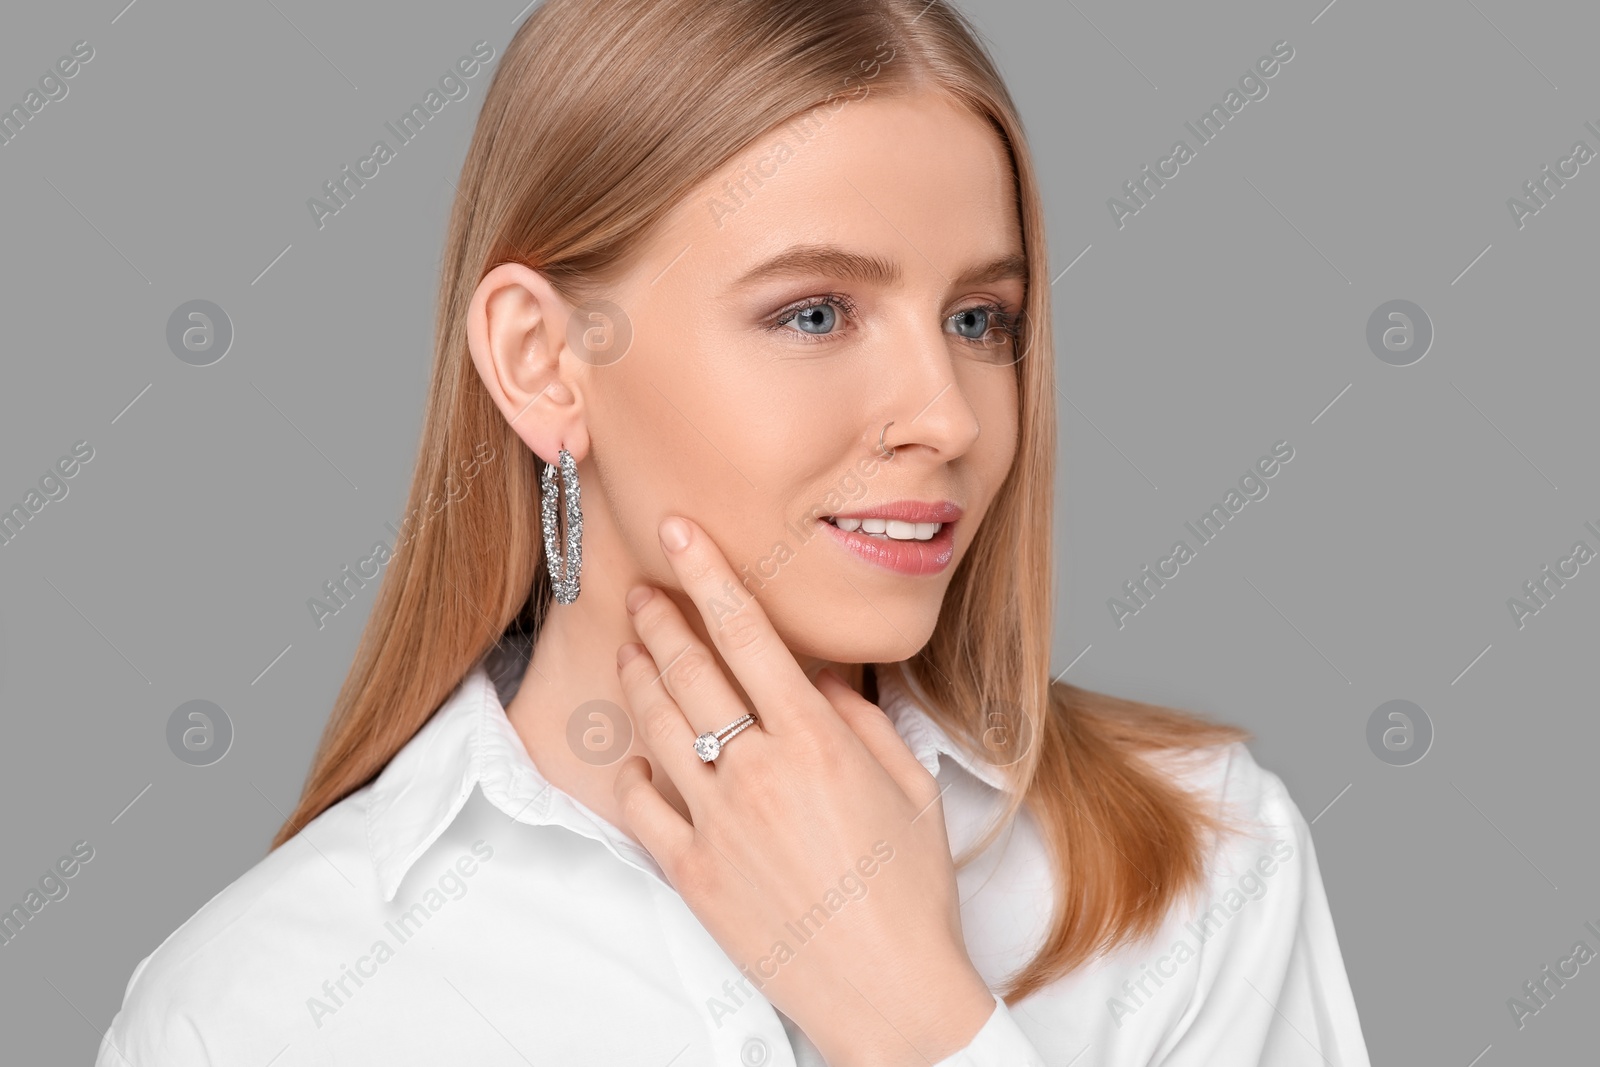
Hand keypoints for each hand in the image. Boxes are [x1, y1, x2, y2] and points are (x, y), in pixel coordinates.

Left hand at [612, 514, 996, 1066]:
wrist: (888, 993)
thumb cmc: (910, 891)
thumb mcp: (910, 786)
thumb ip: (861, 718)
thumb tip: (822, 673)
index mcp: (816, 743)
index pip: (747, 635)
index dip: (708, 574)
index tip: (681, 532)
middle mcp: (757, 773)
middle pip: (687, 670)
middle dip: (660, 617)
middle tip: (647, 590)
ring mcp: (716, 822)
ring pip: (654, 725)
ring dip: (638, 676)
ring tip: (635, 649)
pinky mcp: (690, 871)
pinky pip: (638, 803)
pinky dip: (631, 768)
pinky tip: (638, 751)